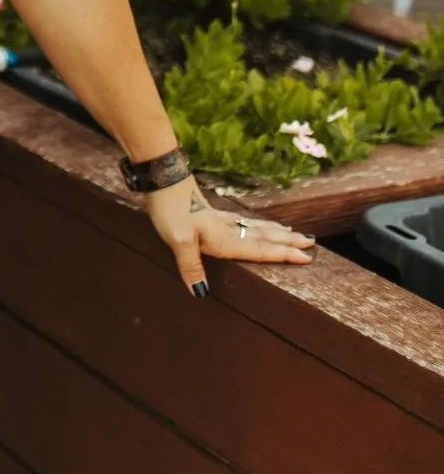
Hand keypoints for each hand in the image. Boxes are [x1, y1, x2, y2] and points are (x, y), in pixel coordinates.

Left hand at [145, 177, 314, 296]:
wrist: (163, 180)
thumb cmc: (170, 210)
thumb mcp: (177, 240)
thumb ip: (191, 266)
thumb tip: (201, 293)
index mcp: (224, 238)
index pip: (260, 249)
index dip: (283, 254)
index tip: (307, 257)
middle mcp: (227, 229)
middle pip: (264, 236)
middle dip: (288, 241)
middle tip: (312, 242)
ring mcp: (220, 220)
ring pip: (255, 227)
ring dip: (275, 231)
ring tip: (293, 232)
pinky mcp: (211, 213)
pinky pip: (242, 222)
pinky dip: (256, 224)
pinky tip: (254, 223)